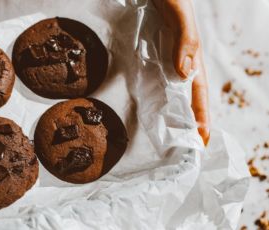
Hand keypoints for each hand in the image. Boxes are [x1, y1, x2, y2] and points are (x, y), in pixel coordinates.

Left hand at [152, 0, 209, 144]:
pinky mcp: (150, 57)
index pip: (198, 94)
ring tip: (169, 139)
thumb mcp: (178, 16)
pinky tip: (150, 111)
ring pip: (170, 94)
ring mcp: (165, 62)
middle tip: (185, 149)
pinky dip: (154, 99)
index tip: (202, 141)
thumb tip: (184, 74)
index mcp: (191, 58)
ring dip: (171, 115)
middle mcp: (180, 64)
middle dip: (188, 124)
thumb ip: (184, 41)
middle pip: (186, 99)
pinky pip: (154, 83)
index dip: (201, 118)